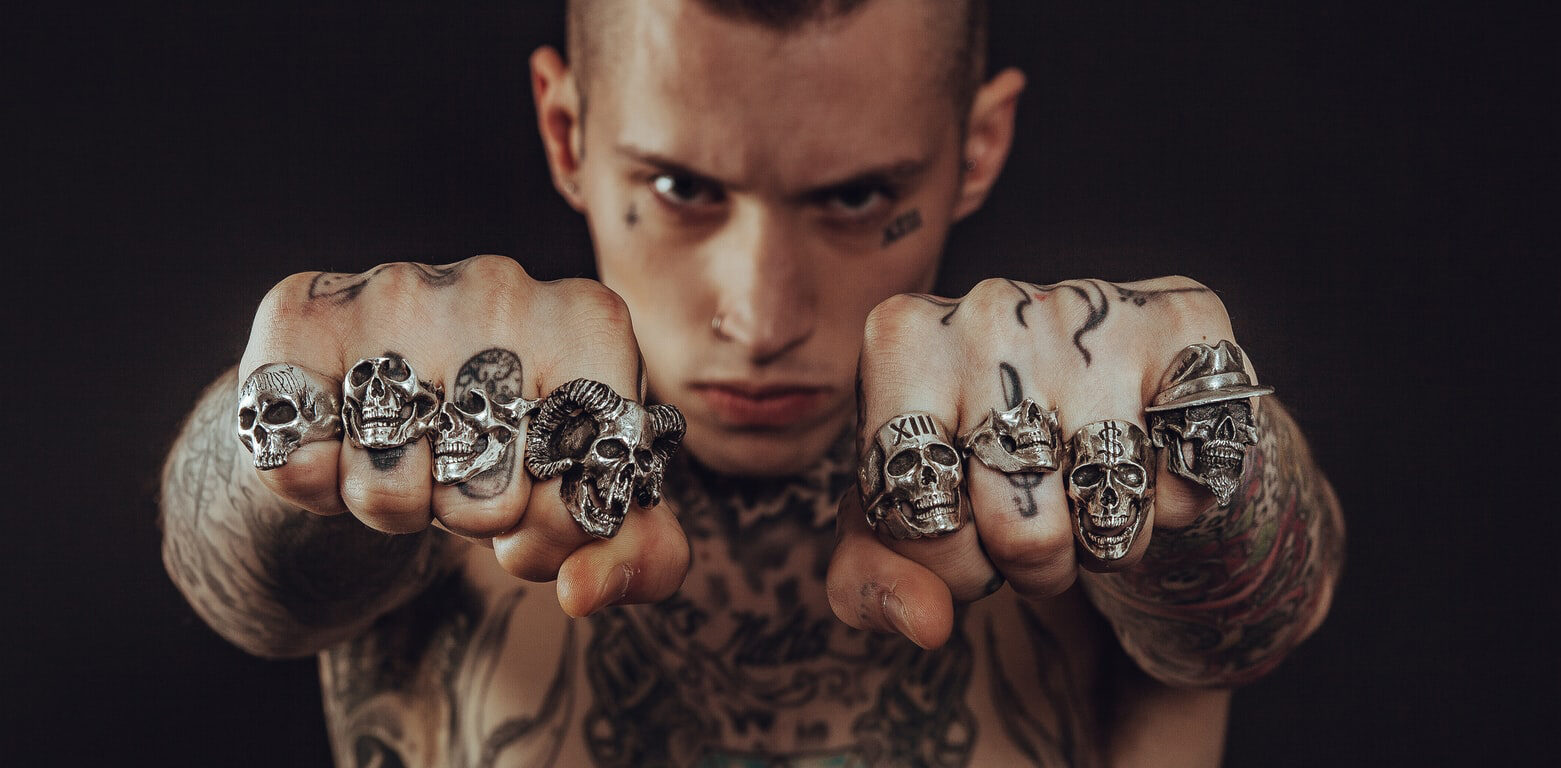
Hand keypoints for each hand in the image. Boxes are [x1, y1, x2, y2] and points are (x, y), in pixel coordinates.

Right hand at [237, 256, 689, 615]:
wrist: (392, 385)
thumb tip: (584, 589)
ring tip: (410, 458)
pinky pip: (298, 463)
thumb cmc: (512, 439)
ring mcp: (397, 289)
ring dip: (395, 509)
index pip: (587, 483)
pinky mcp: (302, 310)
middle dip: (476, 521)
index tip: (540, 504)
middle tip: (467, 478)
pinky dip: (317, 485)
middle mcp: (500, 286)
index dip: (558, 528)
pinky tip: (345, 441)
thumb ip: (637, 555)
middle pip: (489, 498)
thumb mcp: (590, 493)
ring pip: (388, 489)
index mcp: (592, 321)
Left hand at [827, 276, 1250, 647]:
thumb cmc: (970, 444)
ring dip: (1105, 539)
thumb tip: (925, 623)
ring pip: (1112, 514)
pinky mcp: (1186, 319)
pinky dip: (1173, 500)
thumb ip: (871, 578)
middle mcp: (991, 312)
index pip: (920, 523)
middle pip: (1024, 533)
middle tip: (1032, 523)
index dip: (951, 565)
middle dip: (1031, 564)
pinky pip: (1189, 477)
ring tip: (1085, 493)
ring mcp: (1093, 310)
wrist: (1080, 359)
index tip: (963, 534)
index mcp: (901, 342)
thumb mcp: (896, 509)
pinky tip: (1146, 456)